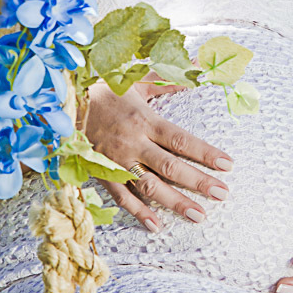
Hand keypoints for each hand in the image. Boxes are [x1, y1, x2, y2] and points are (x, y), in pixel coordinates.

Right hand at [83, 77, 233, 232]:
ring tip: (199, 216)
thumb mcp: (139, 81)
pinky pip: (122, 197)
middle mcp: (134, 143)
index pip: (181, 140)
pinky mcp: (103, 173)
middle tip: (222, 194)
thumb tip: (199, 66)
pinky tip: (157, 225)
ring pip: (149, 186)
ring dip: (175, 202)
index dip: (205, 153)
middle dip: (198, 181)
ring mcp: (117, 160)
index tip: (227, 164)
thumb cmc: (107, 90)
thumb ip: (170, 79)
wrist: (65, 103)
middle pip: (170, 166)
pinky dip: (139, 212)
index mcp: (145, 120)